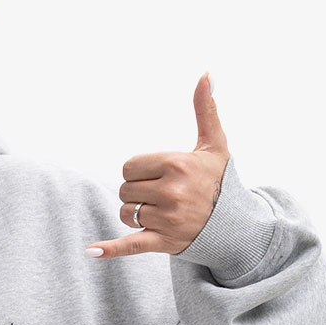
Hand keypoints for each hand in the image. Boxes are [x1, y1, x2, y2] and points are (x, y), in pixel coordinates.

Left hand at [88, 76, 229, 258]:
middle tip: (162, 195)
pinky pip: (129, 245)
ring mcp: (167, 219)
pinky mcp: (163, 242)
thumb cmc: (219, 180)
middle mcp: (172, 192)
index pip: (129, 167)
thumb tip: (205, 73)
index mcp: (177, 165)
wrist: (234, 223)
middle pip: (125, 189)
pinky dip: (109, 249)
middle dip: (137, 191)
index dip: (139, 171)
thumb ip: (205, 109)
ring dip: (135, 213)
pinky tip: (91, 251)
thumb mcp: (214, 144)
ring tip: (160, 213)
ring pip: (125, 213)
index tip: (158, 176)